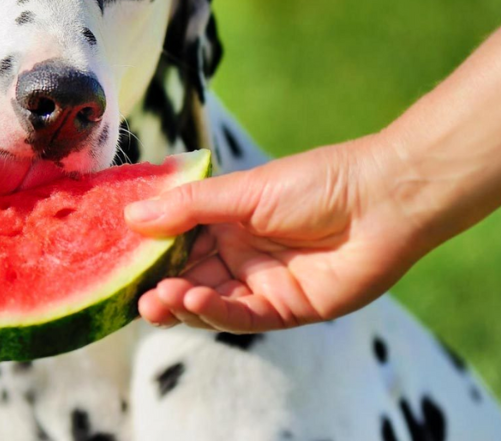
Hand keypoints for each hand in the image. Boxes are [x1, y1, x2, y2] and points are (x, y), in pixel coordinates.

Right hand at [126, 135, 431, 332]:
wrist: (384, 200)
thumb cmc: (317, 182)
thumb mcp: (243, 190)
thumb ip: (188, 207)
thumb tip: (132, 214)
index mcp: (228, 221)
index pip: (177, 243)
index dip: (148, 255)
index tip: (117, 261)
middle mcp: (241, 255)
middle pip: (188, 279)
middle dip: (159, 289)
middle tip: (135, 296)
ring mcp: (263, 284)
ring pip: (210, 303)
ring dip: (181, 303)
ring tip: (159, 299)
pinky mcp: (287, 309)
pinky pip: (242, 317)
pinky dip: (214, 312)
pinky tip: (192, 301)